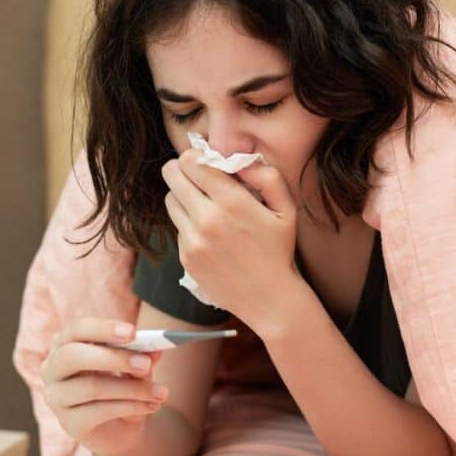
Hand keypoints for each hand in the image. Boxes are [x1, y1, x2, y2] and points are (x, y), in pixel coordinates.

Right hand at [39, 318, 166, 455]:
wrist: (121, 426)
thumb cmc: (122, 385)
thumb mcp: (134, 366)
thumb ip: (141, 355)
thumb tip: (155, 349)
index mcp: (65, 343)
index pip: (76, 329)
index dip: (103, 328)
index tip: (132, 333)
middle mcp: (52, 368)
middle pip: (73, 355)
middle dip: (113, 358)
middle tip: (146, 363)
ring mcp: (57, 398)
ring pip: (91, 386)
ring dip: (132, 388)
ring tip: (159, 392)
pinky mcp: (69, 423)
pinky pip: (99, 411)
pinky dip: (131, 406)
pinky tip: (150, 406)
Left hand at [161, 148, 303, 329]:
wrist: (270, 299)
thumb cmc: (279, 250)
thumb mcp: (286, 209)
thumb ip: (266, 176)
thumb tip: (238, 159)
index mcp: (233, 202)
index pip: (193, 162)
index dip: (195, 156)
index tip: (204, 160)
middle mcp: (208, 220)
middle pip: (173, 176)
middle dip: (181, 169)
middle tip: (193, 173)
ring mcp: (193, 241)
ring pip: (170, 200)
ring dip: (182, 195)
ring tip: (201, 202)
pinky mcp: (186, 258)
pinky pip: (177, 227)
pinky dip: (188, 223)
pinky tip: (208, 232)